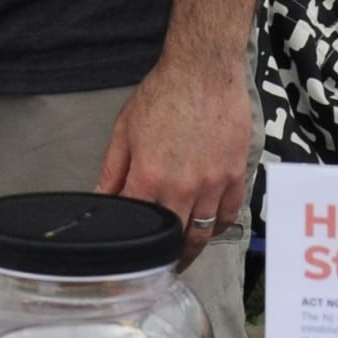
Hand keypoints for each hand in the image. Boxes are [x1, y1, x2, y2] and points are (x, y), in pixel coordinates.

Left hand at [98, 49, 252, 267]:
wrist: (204, 71)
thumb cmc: (163, 94)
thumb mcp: (124, 131)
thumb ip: (113, 170)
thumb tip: (101, 200)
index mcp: (150, 176)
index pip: (136, 224)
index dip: (128, 244)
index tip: (125, 258)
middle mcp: (183, 186)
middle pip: (173, 239)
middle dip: (163, 257)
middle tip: (156, 267)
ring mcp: (213, 184)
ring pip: (202, 233)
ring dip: (190, 249)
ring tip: (181, 257)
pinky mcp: (235, 176)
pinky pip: (228, 215)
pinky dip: (216, 227)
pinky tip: (207, 230)